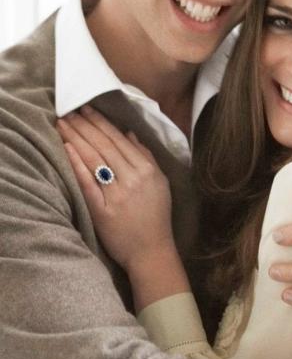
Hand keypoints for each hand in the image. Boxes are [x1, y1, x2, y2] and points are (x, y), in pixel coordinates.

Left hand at [56, 106, 175, 270]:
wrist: (152, 250)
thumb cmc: (156, 217)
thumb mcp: (160, 184)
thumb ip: (147, 157)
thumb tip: (130, 134)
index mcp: (148, 170)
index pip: (121, 140)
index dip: (102, 123)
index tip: (88, 109)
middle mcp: (134, 178)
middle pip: (105, 145)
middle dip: (86, 125)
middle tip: (70, 110)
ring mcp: (118, 194)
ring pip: (95, 158)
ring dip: (77, 138)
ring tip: (64, 123)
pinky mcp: (103, 209)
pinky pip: (88, 182)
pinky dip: (78, 164)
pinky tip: (68, 149)